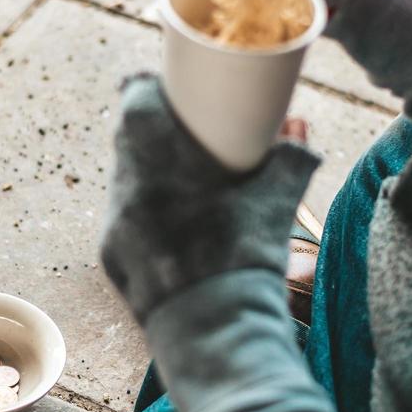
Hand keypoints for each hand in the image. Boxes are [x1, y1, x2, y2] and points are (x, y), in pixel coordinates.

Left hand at [100, 74, 319, 320]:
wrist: (216, 326)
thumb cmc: (247, 255)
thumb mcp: (279, 201)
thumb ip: (292, 157)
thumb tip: (299, 133)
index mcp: (157, 157)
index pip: (134, 98)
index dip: (145, 86)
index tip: (161, 85)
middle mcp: (126, 185)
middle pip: (125, 138)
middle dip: (149, 130)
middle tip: (179, 131)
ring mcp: (115, 223)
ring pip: (123, 180)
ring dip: (145, 172)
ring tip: (178, 179)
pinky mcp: (112, 257)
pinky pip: (124, 220)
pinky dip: (144, 213)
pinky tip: (171, 223)